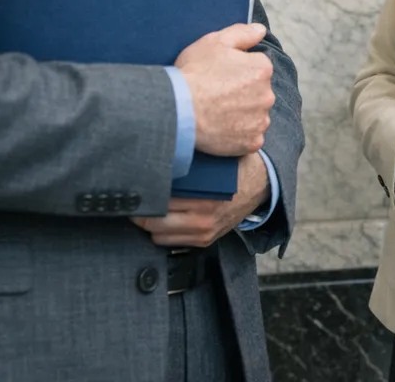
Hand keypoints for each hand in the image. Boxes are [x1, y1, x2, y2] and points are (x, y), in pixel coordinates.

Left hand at [132, 153, 269, 247]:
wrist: (262, 183)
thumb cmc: (235, 167)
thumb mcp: (215, 158)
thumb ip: (188, 161)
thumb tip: (157, 152)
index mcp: (205, 198)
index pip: (160, 202)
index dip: (142, 194)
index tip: (132, 187)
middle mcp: (204, 219)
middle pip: (154, 222)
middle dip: (139, 212)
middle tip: (133, 199)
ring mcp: (204, 233)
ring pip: (158, 236)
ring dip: (149, 224)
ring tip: (145, 208)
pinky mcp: (205, 240)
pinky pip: (170, 242)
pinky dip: (162, 231)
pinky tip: (161, 217)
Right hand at [176, 23, 273, 156]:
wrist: (177, 110)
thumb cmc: (194, 74)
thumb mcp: (215, 42)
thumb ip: (243, 33)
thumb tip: (261, 30)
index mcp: (262, 69)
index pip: (256, 68)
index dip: (236, 71)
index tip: (220, 76)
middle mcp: (268, 95)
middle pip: (258, 92)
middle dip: (242, 93)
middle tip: (217, 95)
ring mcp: (260, 120)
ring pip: (255, 115)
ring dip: (242, 114)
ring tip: (217, 113)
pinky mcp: (252, 142)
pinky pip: (251, 137)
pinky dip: (239, 135)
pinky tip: (222, 129)